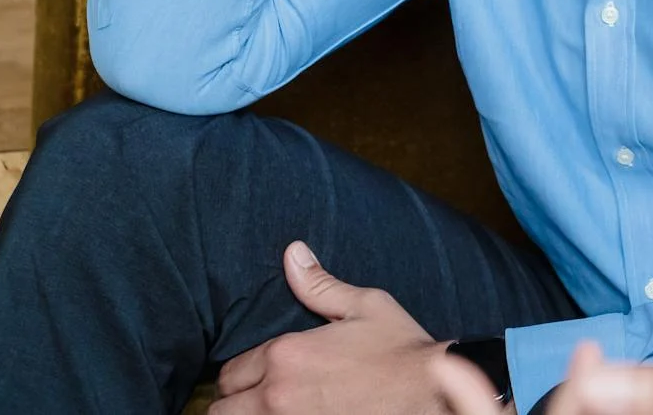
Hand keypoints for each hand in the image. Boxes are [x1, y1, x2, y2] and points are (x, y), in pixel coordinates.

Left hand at [211, 241, 452, 413]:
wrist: (429, 395)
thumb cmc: (401, 351)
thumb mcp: (365, 307)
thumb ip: (319, 286)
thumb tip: (293, 253)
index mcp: (286, 355)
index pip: (230, 373)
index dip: (242, 375)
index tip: (258, 377)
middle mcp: (277, 395)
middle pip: (223, 410)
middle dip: (236, 403)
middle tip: (257, 400)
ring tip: (268, 412)